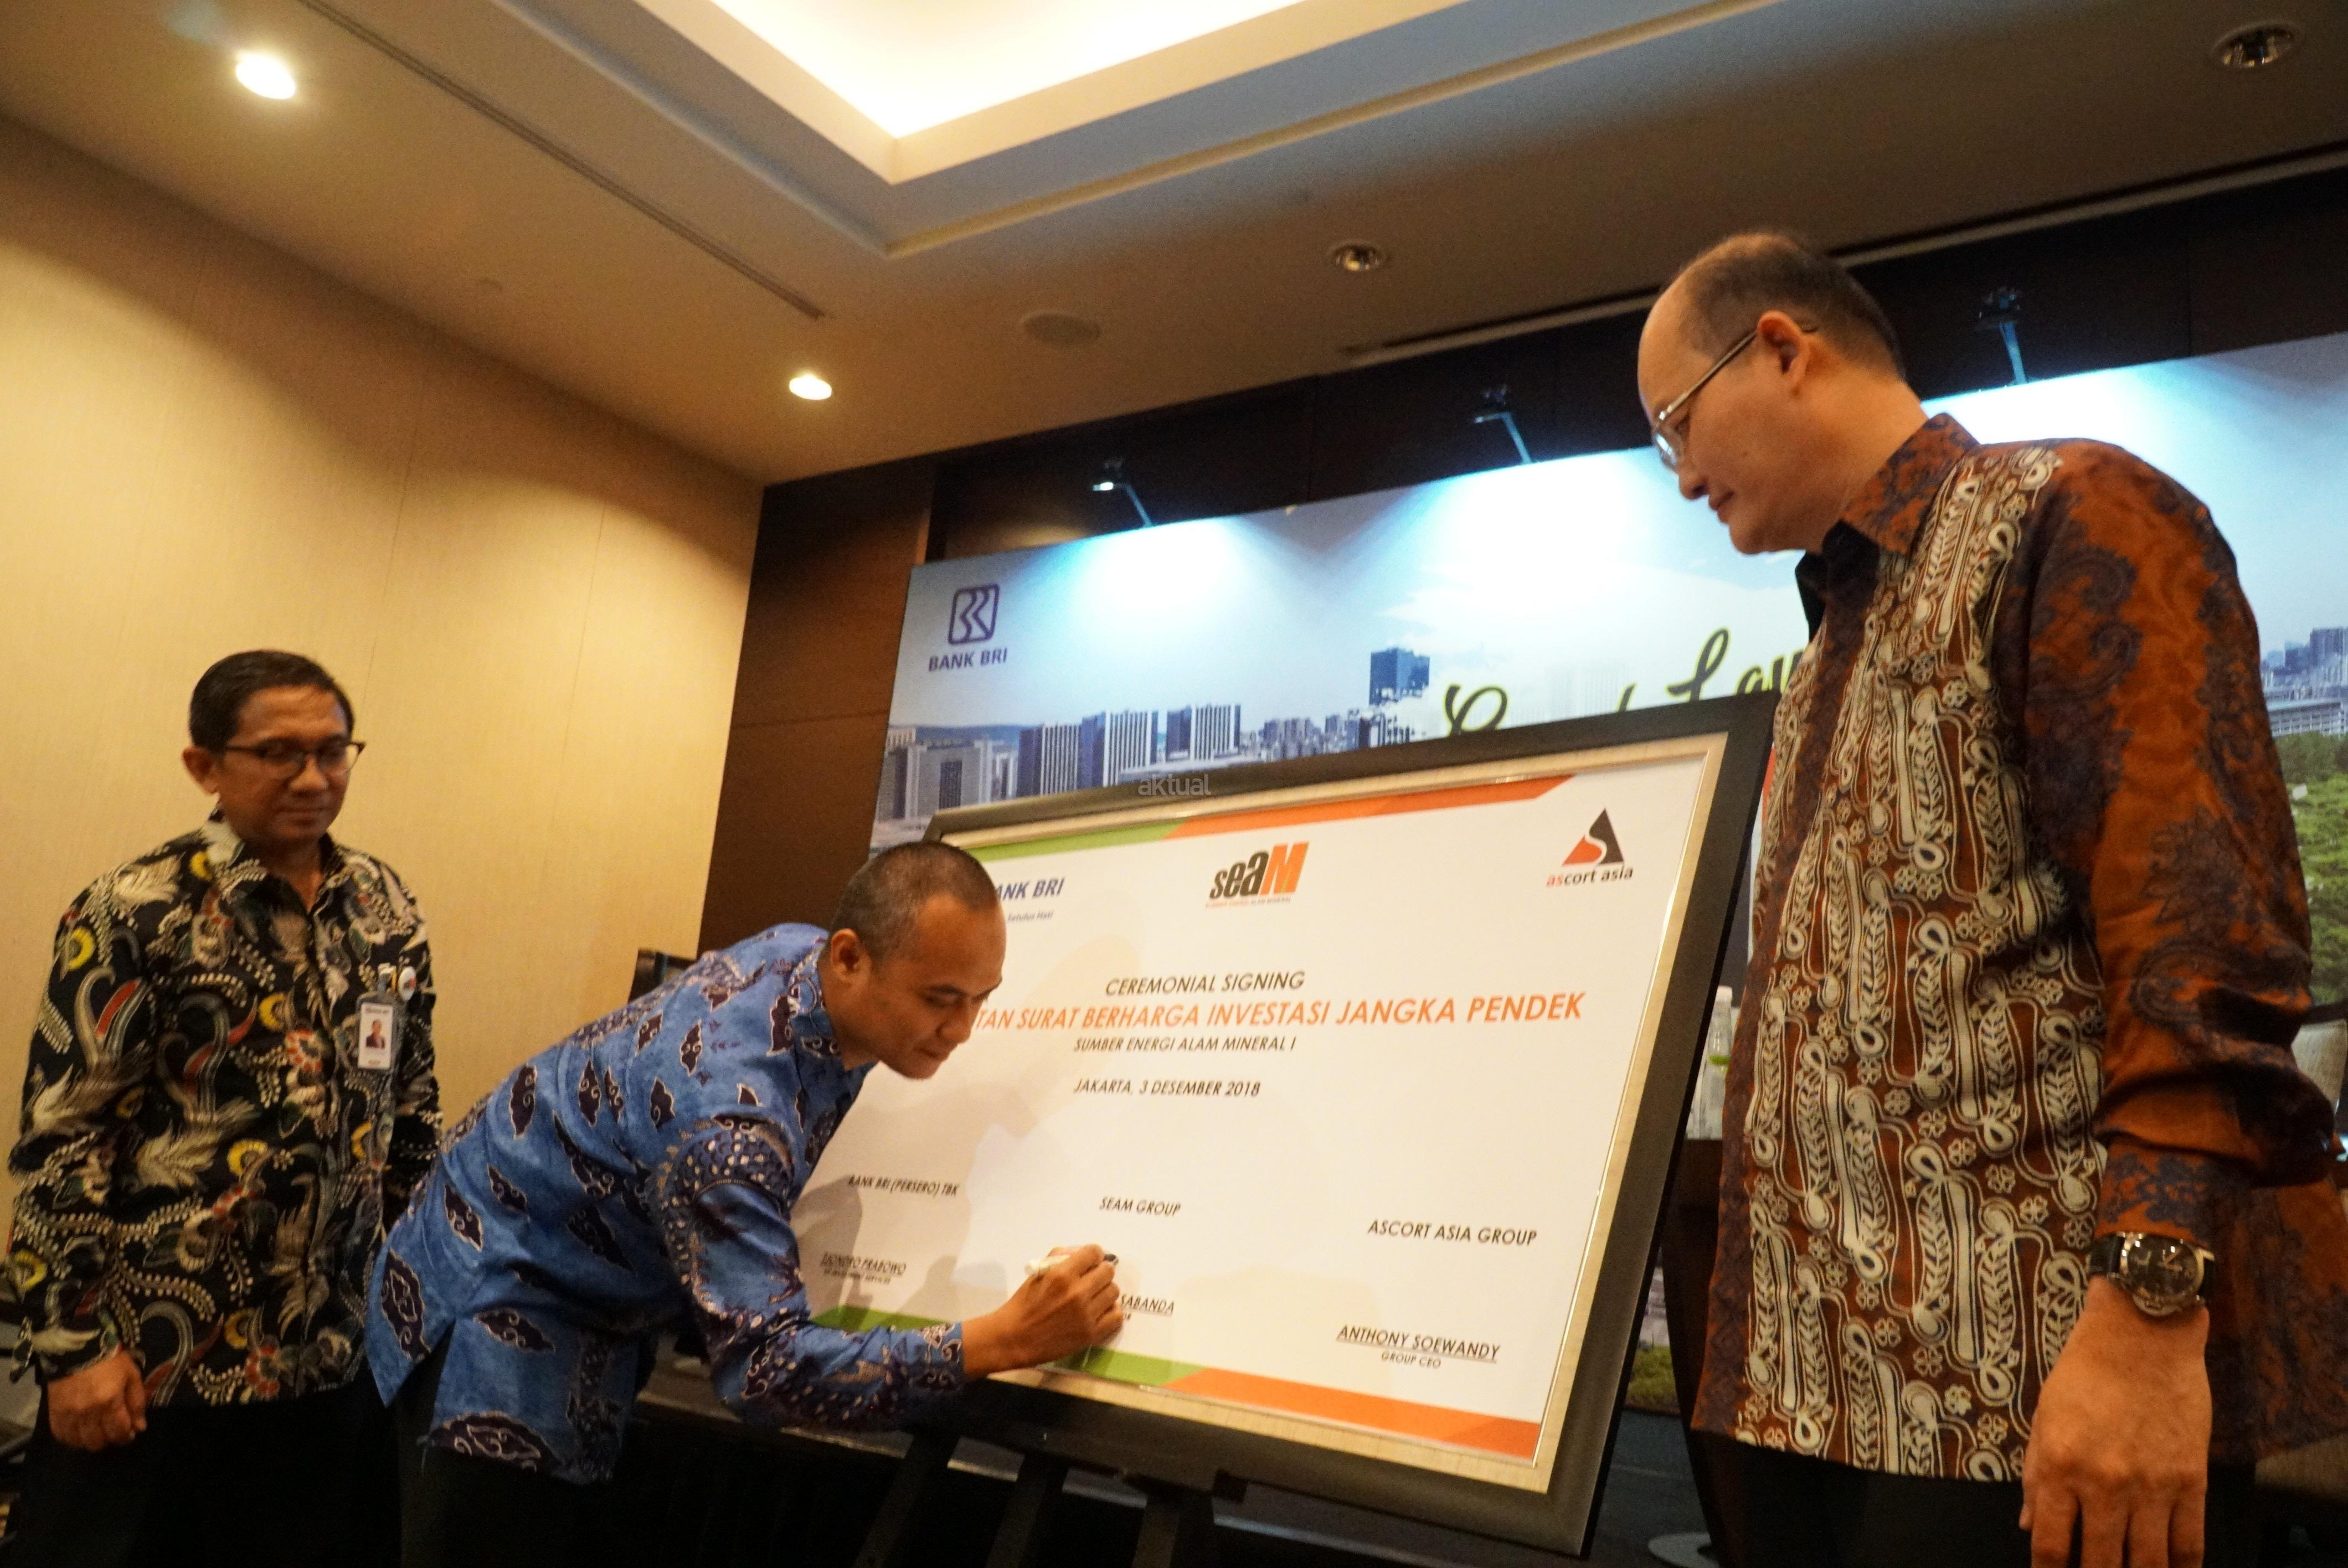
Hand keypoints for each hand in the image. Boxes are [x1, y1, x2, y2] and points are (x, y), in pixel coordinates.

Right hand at [46, 1348, 147, 1451]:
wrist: (78, 1349)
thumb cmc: (110, 1360)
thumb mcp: (132, 1376)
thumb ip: (137, 1403)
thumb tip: (140, 1427)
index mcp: (110, 1402)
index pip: (119, 1432)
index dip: (126, 1437)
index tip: (129, 1434)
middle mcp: (88, 1412)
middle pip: (98, 1442)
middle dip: (109, 1440)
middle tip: (113, 1432)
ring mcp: (69, 1414)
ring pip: (79, 1442)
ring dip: (91, 1441)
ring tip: (97, 1433)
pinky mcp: (54, 1413)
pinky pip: (62, 1436)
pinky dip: (72, 1438)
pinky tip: (80, 1432)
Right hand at [962, 1245, 1123, 1375]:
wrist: (1015, 1338)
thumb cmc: (1024, 1303)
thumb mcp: (1037, 1272)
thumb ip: (1059, 1257)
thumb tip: (1081, 1253)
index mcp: (1061, 1274)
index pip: (1094, 1253)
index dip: (1093, 1255)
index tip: (1090, 1261)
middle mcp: (1077, 1293)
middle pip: (1108, 1271)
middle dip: (1101, 1271)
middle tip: (1092, 1279)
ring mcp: (1086, 1314)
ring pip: (1113, 1292)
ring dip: (1105, 1291)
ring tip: (1094, 1296)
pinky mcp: (1091, 1334)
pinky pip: (1116, 1317)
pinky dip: (1111, 1312)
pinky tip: (1100, 1311)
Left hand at [2021, 1278, 2209, 1567]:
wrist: (2143, 1334)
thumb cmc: (2085, 1372)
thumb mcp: (2044, 1417)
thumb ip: (2035, 1475)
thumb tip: (2030, 1526)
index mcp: (2059, 1468)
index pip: (2050, 1546)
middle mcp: (2104, 1485)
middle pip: (2100, 1562)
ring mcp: (2151, 1486)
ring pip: (2147, 1562)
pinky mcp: (2191, 1480)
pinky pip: (2189, 1542)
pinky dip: (2182, 1566)